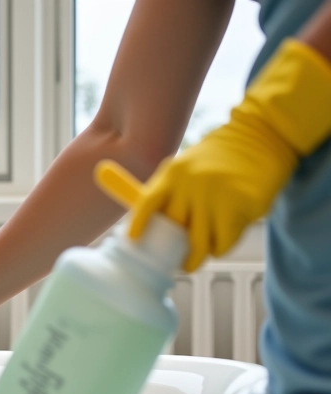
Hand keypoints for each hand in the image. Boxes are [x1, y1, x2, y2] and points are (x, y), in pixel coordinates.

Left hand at [129, 39, 330, 271]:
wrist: (262, 135)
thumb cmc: (219, 160)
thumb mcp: (186, 167)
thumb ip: (167, 194)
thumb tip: (144, 229)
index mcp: (173, 174)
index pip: (147, 201)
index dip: (139, 223)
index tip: (134, 240)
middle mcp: (191, 183)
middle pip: (173, 232)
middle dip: (174, 249)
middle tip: (178, 256)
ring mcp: (215, 193)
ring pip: (199, 244)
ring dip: (199, 255)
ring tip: (200, 254)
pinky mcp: (239, 203)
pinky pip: (223, 243)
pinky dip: (222, 247)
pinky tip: (224, 237)